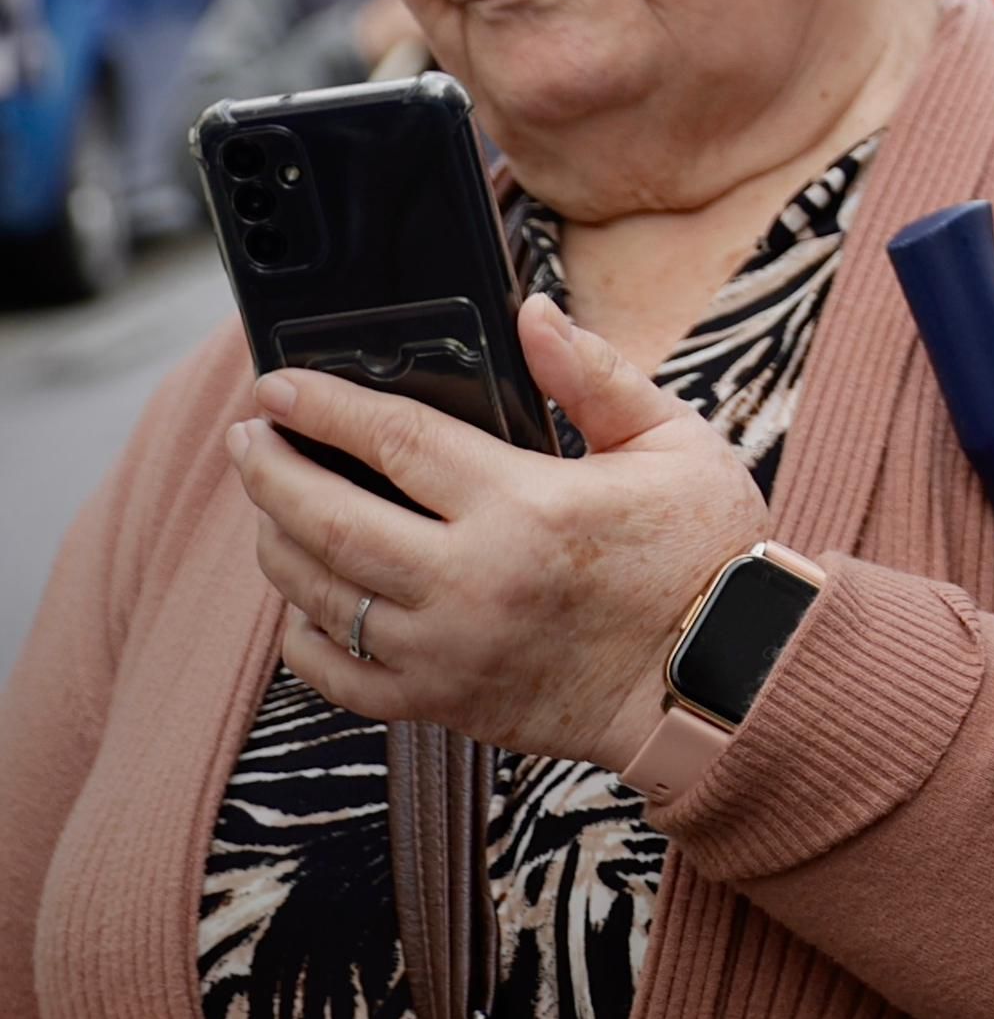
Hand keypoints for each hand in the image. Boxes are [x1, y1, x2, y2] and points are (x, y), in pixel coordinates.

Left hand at [228, 295, 772, 772]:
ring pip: (318, 593)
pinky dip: (304, 631)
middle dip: (271, 468)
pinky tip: (307, 597)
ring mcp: (446, 649)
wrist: (718, 675)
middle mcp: (472, 580)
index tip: (280, 384)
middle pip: (328, 518)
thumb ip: (595, 376)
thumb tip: (531, 316)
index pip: (395, 441)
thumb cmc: (703, 552)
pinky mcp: (440, 702)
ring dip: (277, 540)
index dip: (326, 406)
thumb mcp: (673, 442)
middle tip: (249, 435)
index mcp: (529, 506)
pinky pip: (335, 674)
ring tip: (270, 503)